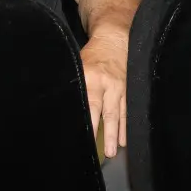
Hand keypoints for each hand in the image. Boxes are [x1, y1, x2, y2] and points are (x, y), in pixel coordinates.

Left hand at [81, 33, 127, 157]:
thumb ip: (74, 82)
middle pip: (106, 112)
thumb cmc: (91, 54)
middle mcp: (106, 83)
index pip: (88, 102)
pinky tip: (125, 138)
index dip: (88, 119)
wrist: (114, 39)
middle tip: (107, 151)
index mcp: (89, 77)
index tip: (84, 135)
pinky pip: (127, 109)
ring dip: (118, 133)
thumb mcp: (78, 64)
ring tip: (116, 149)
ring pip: (119, 113)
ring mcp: (119, 87)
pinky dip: (127, 125)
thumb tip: (63, 102)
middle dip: (106, 132)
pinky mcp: (128, 89)